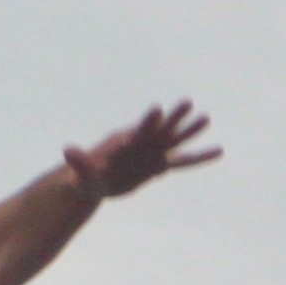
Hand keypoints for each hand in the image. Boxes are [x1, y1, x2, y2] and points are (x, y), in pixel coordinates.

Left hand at [66, 100, 220, 199]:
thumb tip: (67, 150)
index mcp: (126, 142)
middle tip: (188, 102)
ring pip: (175, 140)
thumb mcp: (82, 173)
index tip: (158, 109)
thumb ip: (79, 162)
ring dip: (190, 131)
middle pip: (161, 129)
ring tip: (207, 118)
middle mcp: (143, 144)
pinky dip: (200, 158)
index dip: (148, 121)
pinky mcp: (159, 165)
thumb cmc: (86, 177)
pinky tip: (218, 151)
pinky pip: (184, 162)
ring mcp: (153, 153)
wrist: (95, 182)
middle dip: (174, 118)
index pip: (139, 130)